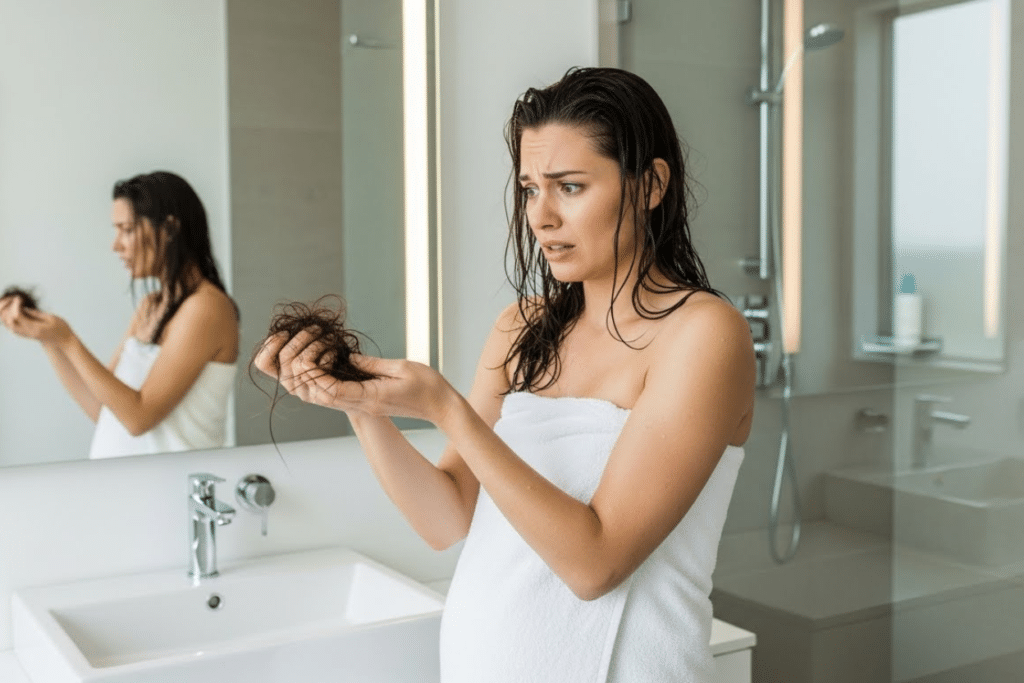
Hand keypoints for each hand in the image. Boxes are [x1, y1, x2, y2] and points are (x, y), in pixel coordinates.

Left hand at [0, 296, 72, 347]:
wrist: (63, 342)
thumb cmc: (61, 329)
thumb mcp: (51, 318)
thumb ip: (36, 313)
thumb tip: (23, 308)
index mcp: (35, 328)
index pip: (17, 316)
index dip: (15, 305)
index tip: (19, 298)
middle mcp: (28, 332)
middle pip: (9, 321)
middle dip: (8, 309)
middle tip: (15, 301)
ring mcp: (26, 335)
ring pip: (9, 325)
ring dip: (7, 314)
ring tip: (13, 305)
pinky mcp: (25, 334)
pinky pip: (11, 327)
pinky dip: (9, 318)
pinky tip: (13, 311)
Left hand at [253, 328, 455, 423]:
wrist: (442, 407)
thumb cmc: (429, 386)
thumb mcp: (401, 367)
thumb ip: (371, 364)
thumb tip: (347, 358)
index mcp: (372, 397)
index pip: (333, 391)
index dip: (317, 376)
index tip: (311, 357)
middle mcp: (365, 405)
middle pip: (325, 399)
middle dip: (310, 381)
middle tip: (304, 359)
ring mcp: (367, 407)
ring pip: (330, 401)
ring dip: (317, 384)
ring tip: (313, 362)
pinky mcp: (370, 405)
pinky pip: (342, 399)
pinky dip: (329, 386)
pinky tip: (329, 370)